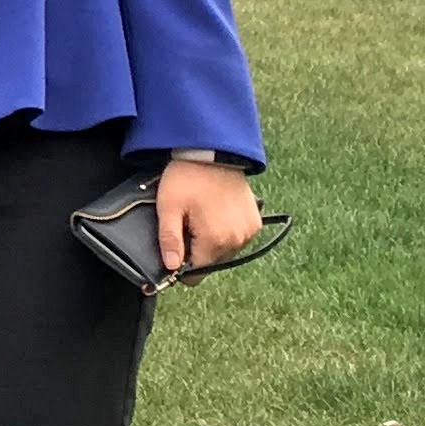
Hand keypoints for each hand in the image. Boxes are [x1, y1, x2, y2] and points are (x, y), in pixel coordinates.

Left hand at [158, 156, 264, 277]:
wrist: (213, 152)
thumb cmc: (188, 178)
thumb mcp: (169, 207)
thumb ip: (169, 240)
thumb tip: (170, 267)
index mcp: (215, 240)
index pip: (196, 274)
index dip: (181, 265)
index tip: (175, 248)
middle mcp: (237, 240)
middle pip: (211, 263)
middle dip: (196, 251)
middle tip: (187, 225)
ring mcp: (249, 231)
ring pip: (224, 252)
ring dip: (212, 242)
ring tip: (201, 217)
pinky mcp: (255, 221)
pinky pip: (237, 238)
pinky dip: (226, 232)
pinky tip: (216, 214)